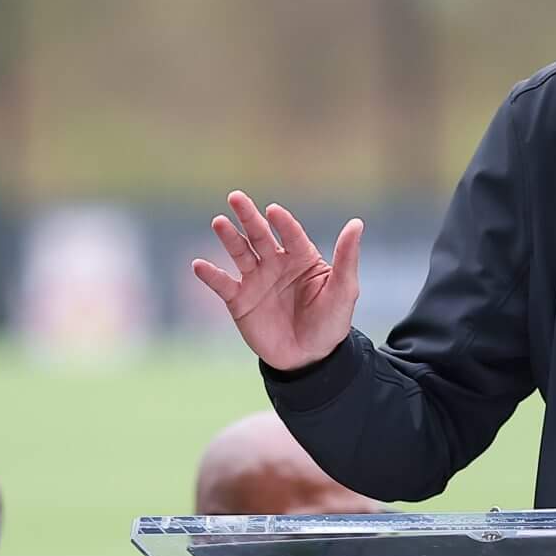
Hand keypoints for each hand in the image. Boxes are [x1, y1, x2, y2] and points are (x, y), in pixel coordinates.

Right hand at [190, 192, 362, 372]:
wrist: (308, 359)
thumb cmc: (330, 323)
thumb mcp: (344, 290)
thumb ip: (346, 257)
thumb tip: (356, 223)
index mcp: (301, 257)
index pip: (291, 233)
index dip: (283, 222)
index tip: (274, 211)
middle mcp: (276, 263)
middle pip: (259, 235)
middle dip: (248, 217)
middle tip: (236, 197)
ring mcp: (256, 280)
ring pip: (239, 253)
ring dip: (229, 238)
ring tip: (219, 222)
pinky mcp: (239, 301)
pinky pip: (223, 284)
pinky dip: (210, 275)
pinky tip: (198, 265)